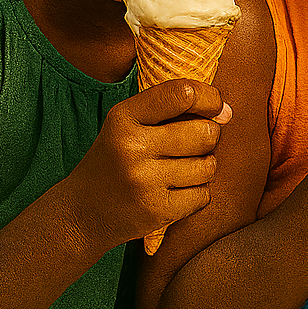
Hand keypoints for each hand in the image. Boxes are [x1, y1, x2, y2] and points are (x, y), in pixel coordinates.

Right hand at [70, 79, 231, 247]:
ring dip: (203, 168)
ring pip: (208, 166)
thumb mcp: (128, 124)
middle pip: (205, 132)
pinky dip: (196, 194)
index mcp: (123, 118)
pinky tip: (174, 192)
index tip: (215, 108)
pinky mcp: (156, 211)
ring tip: (180, 170)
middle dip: (208, 137)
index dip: (210, 98)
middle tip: (191, 146)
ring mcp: (143, 181)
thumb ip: (172, 109)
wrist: (80, 215)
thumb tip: (227, 112)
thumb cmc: (116, 160)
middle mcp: (131, 147)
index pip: (183, 93)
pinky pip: (203, 195)